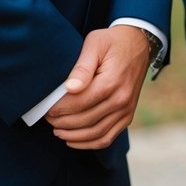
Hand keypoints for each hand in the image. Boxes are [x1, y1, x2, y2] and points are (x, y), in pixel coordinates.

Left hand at [46, 26, 150, 149]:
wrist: (138, 43)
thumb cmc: (113, 42)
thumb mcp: (95, 44)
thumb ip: (82, 67)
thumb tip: (70, 88)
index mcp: (111, 82)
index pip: (77, 104)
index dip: (58, 109)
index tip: (46, 108)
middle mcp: (121, 99)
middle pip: (84, 120)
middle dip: (61, 122)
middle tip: (48, 118)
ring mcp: (126, 109)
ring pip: (95, 134)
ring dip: (73, 136)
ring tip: (57, 130)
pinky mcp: (128, 115)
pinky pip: (107, 138)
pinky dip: (89, 144)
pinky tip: (73, 140)